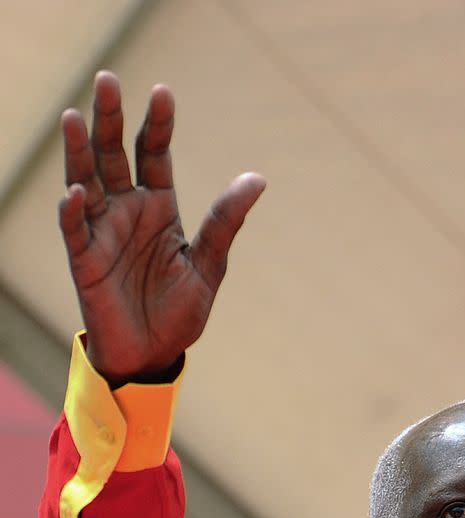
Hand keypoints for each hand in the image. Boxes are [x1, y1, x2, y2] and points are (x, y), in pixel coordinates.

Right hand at [59, 71, 265, 381]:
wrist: (155, 357)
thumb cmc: (180, 314)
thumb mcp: (208, 266)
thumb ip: (226, 222)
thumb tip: (258, 178)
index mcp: (160, 208)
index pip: (155, 154)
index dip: (157, 124)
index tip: (163, 93)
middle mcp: (127, 212)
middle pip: (114, 155)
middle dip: (110, 119)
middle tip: (107, 80)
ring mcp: (103, 233)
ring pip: (85, 181)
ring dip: (79, 150)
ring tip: (76, 117)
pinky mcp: (85, 261)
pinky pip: (75, 231)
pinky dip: (73, 212)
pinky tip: (76, 192)